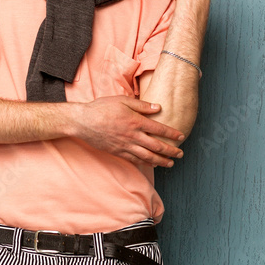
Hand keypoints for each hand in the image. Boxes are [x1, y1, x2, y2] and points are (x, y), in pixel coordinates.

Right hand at [70, 96, 184, 166]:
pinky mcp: (118, 152)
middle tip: (180, 154)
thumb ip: (142, 105)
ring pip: (147, 157)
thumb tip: (158, 108)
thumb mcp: (122, 100)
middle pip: (157, 146)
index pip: (159, 129)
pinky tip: (151, 164)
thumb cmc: (102, 108)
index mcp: (136, 121)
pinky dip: (145, 164)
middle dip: (171, 151)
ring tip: (170, 163)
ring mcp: (125, 146)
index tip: (181, 136)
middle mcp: (133, 136)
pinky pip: (134, 160)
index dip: (172, 134)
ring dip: (161, 161)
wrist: (83, 121)